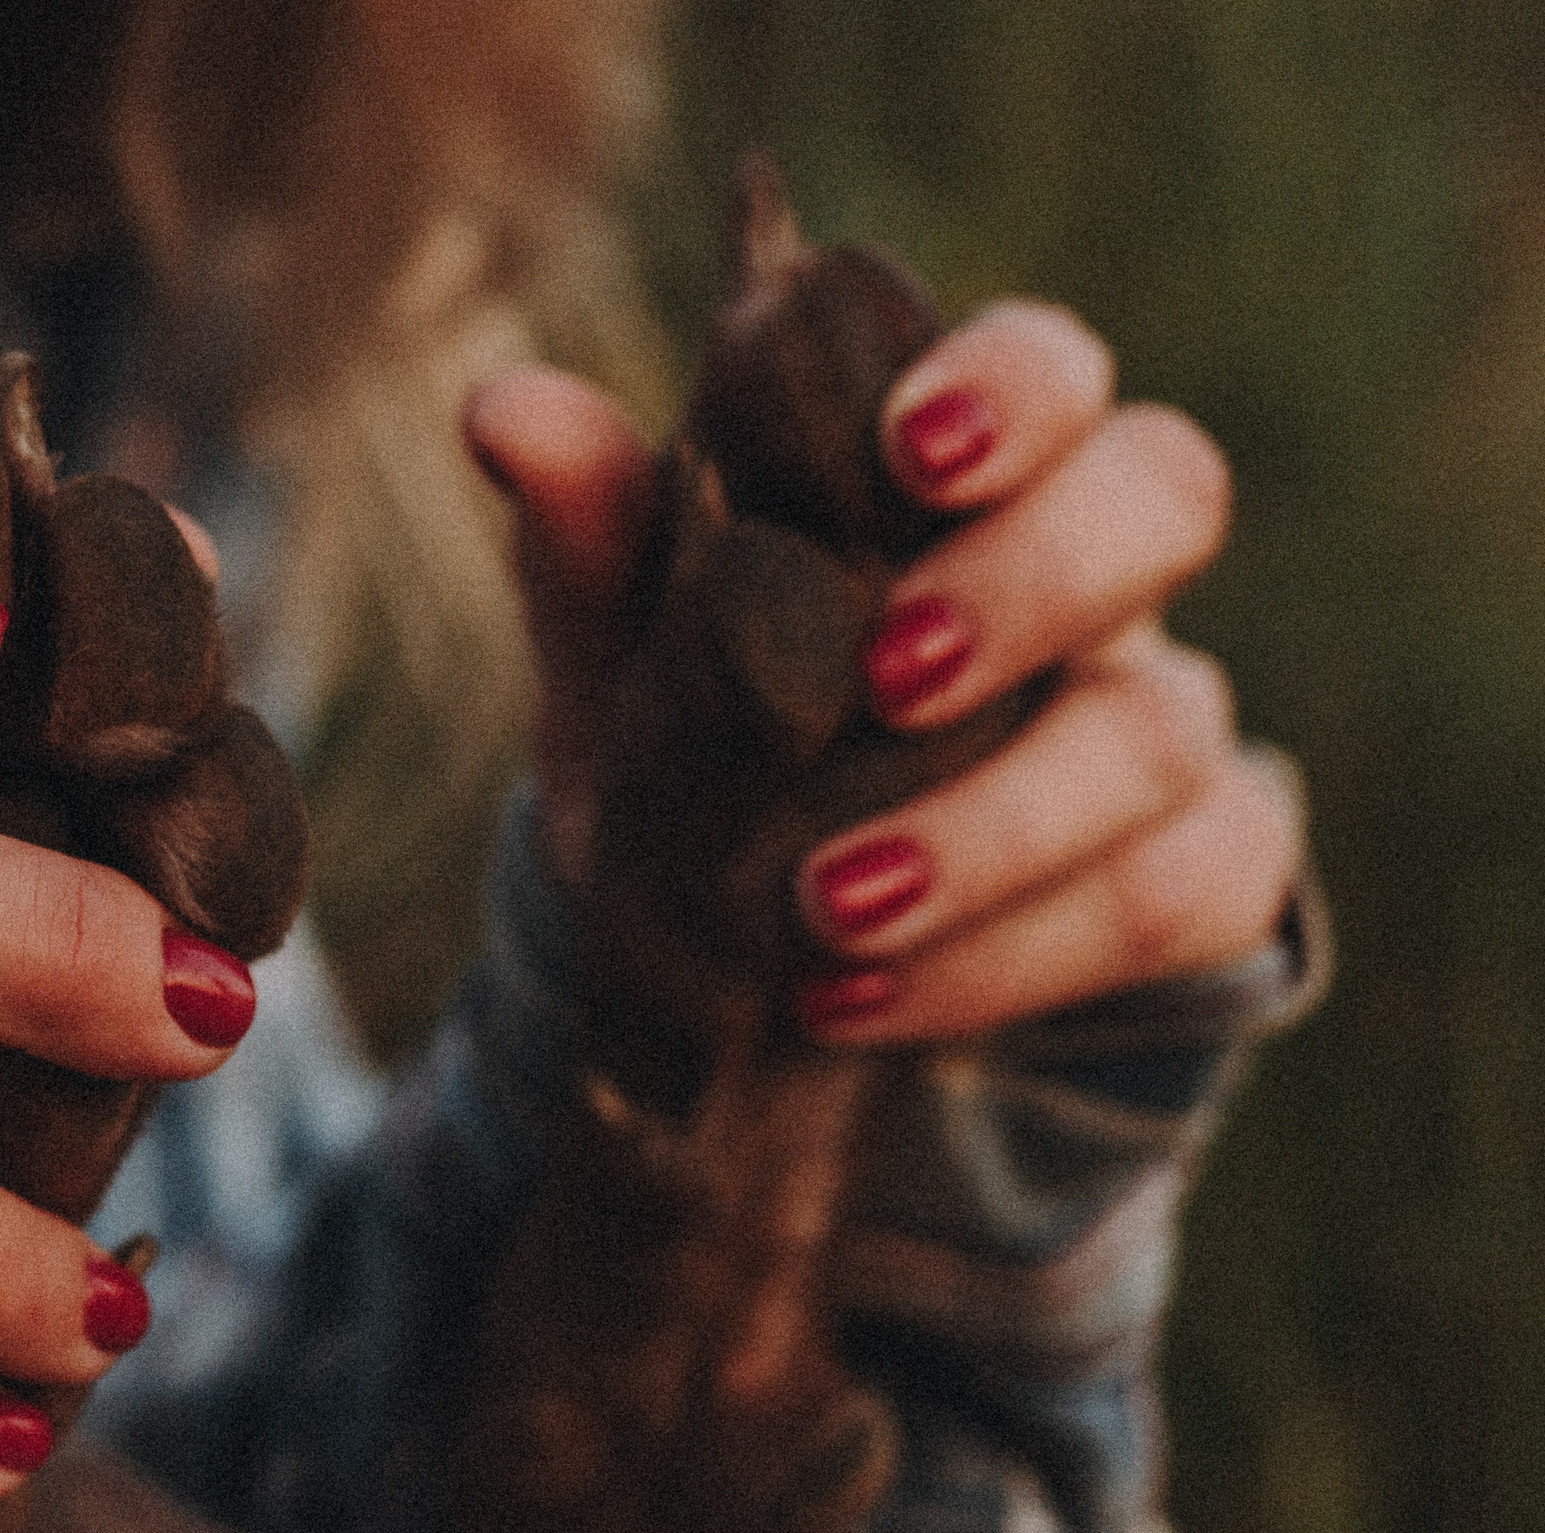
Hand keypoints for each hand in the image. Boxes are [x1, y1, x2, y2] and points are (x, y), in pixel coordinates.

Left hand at [465, 301, 1301, 1044]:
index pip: (1049, 367)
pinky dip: (1008, 961)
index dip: (1012, 385)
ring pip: (1162, 732)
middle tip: (893, 675)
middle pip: (1166, 494)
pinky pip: (1171, 899)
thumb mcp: (625, 655)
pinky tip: (855, 998)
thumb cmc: (701, 744)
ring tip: (825, 904)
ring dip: (989, 826)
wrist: (738, 960)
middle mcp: (1089, 581)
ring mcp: (1159, 725)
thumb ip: (590, 538)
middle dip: (1033, 580)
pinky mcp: (1195, 872)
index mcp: (961, 479)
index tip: (912, 449)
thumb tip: (504, 412)